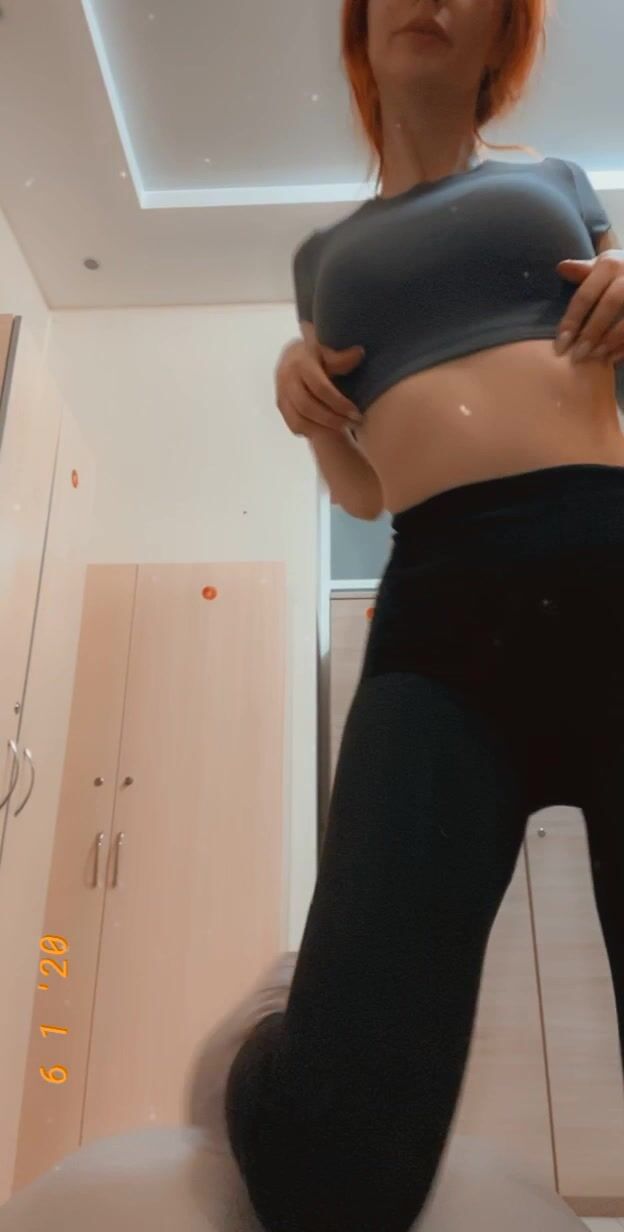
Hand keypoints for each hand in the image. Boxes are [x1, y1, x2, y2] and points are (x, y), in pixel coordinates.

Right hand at [275, 339, 364, 438]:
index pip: (320, 388)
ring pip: (299, 420)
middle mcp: (286, 377)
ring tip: (344, 429)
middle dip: (332, 419)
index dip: (339, 403)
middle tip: (353, 423)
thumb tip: (359, 353)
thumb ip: (341, 358)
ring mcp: (281, 392)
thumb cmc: (318, 354)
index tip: (356, 413)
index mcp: (300, 361)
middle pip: (307, 407)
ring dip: (323, 429)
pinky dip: (311, 431)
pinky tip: (329, 430)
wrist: (294, 356)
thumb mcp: (328, 351)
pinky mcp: (280, 405)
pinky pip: (294, 425)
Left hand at [556, 249, 623, 364]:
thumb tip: (561, 268)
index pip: (585, 295)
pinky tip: (614, 358)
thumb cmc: (620, 271)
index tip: (560, 345)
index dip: (571, 321)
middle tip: (578, 356)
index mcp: (610, 264)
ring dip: (612, 339)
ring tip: (597, 357)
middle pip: (610, 304)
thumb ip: (582, 271)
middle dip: (592, 332)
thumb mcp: (603, 266)